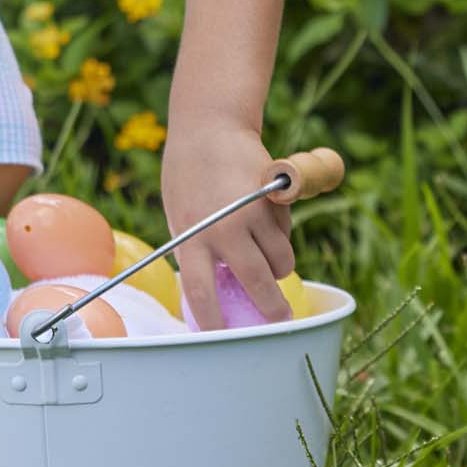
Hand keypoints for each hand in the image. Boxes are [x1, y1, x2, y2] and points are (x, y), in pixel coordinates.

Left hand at [159, 117, 293, 328]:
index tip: (223, 341)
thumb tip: (213, 286)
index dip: (213, 323)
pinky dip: (281, 236)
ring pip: (281, 260)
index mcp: (192, 236)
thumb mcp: (180, 214)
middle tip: (281, 321)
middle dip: (274, 309)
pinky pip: (286, 233)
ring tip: (267, 259)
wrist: (210, 126)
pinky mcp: (275, 200)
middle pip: (258, 283)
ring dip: (279, 268)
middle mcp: (225, 229)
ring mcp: (254, 214)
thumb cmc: (187, 173)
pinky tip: (264, 216)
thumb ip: (197, 247)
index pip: (201, 292)